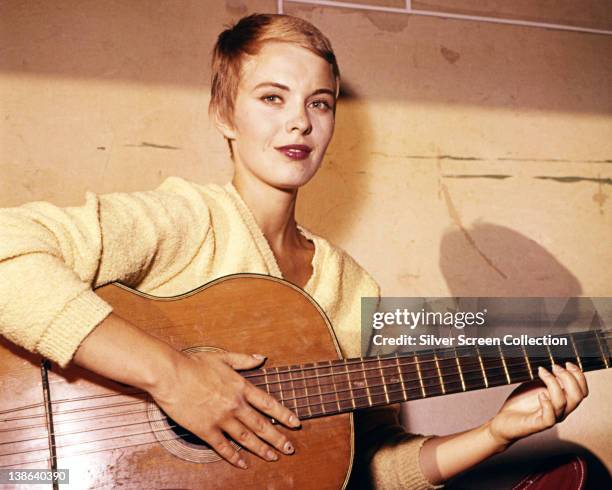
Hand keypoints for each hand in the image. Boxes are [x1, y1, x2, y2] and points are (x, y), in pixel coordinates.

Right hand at [151, 350, 300, 468]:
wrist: (171, 375)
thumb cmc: (195, 364)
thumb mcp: (223, 357)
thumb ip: (244, 360)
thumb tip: (261, 357)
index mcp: (241, 387)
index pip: (268, 404)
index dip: (284, 414)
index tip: (295, 423)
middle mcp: (235, 405)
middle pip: (262, 425)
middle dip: (277, 438)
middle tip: (289, 448)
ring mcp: (221, 419)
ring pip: (246, 439)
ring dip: (262, 449)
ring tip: (273, 457)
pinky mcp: (206, 430)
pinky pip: (223, 447)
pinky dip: (234, 457)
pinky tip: (243, 463)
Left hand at [486, 362, 587, 447]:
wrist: (504, 420)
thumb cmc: (521, 402)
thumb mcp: (535, 384)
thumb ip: (547, 377)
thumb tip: (554, 362)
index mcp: (564, 401)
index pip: (582, 391)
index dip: (579, 376)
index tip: (567, 363)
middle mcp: (561, 410)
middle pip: (578, 396)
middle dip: (569, 378)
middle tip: (554, 366)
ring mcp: (551, 417)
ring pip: (563, 403)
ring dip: (554, 383)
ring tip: (542, 372)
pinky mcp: (538, 424)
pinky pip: (550, 418)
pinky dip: (547, 404)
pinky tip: (540, 394)